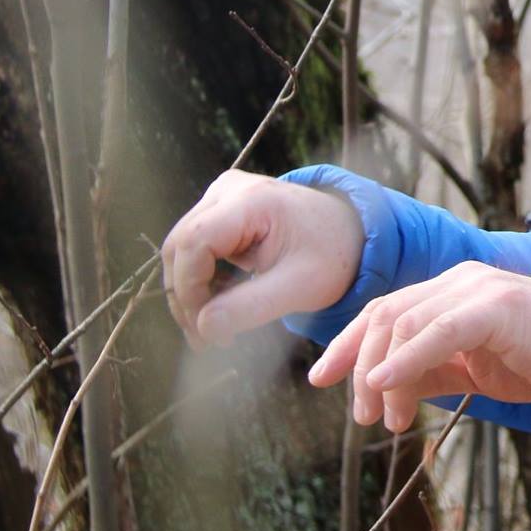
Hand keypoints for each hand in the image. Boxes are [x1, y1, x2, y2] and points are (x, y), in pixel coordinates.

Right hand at [159, 170, 365, 346]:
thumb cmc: (331, 257)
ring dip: (190, 293)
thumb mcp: (299, 288)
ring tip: (214, 331)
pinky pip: (193, 249)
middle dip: (186, 297)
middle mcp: (230, 190)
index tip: (205, 330)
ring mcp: (222, 196)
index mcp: (252, 201)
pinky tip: (221, 307)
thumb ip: (251, 307)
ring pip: (181, 249)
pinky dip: (200, 281)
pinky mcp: (220, 210)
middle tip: (205, 341)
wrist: (350, 233)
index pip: (194, 242)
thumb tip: (203, 327)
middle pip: (180, 246)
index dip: (189, 289)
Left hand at [308, 261, 530, 432]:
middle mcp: (457, 282)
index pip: (385, 311)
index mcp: (450, 291)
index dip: (349, 344)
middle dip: (357, 363)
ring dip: (383, 375)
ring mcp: (475, 289)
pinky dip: (406, 357)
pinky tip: (387, 381)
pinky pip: (438, 330)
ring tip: (386, 419)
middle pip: (385, 314)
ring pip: (405, 323)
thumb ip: (428, 372)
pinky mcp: (493, 306)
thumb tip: (383, 388)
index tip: (322, 378)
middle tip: (358, 414)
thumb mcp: (471, 371)